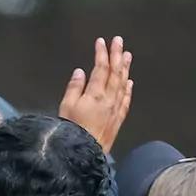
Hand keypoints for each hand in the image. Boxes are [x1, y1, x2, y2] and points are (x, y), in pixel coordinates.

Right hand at [58, 36, 133, 151]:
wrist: (83, 154)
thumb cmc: (71, 131)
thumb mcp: (66, 107)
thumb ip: (74, 88)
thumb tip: (81, 71)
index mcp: (95, 94)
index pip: (100, 69)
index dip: (101, 54)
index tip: (101, 41)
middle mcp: (109, 99)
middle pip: (114, 73)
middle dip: (116, 55)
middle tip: (118, 40)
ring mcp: (116, 109)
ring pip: (122, 84)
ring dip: (125, 68)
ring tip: (127, 55)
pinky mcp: (118, 119)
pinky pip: (126, 100)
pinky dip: (128, 89)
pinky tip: (129, 82)